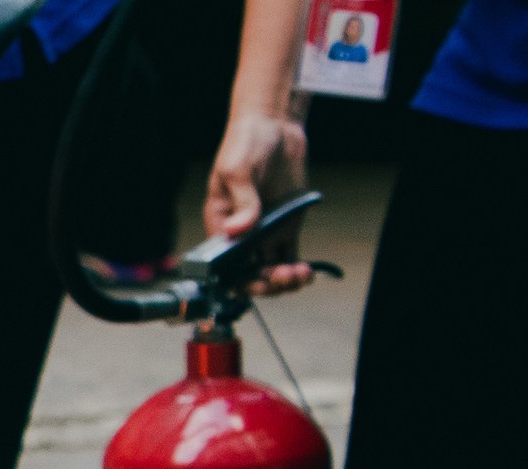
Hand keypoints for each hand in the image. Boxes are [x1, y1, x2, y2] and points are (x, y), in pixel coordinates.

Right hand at [204, 111, 314, 292]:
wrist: (273, 126)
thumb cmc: (245, 143)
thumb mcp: (238, 169)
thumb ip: (243, 201)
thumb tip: (239, 230)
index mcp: (220, 224)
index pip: (223, 264)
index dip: (237, 278)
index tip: (256, 278)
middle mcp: (240, 234)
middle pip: (247, 274)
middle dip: (265, 284)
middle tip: (283, 277)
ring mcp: (264, 232)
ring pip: (269, 270)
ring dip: (283, 282)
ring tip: (300, 275)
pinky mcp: (285, 227)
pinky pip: (289, 256)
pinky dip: (297, 270)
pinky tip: (308, 271)